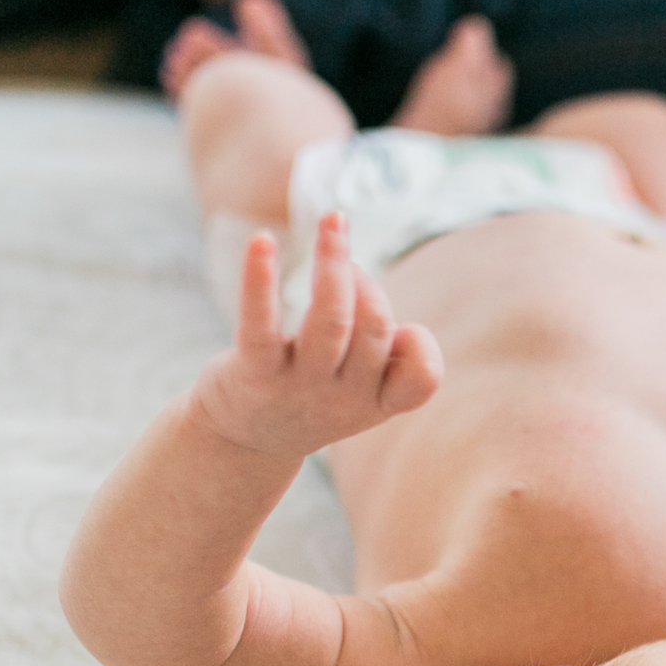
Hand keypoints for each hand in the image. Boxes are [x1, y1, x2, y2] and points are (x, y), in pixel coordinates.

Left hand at [191, 214, 443, 457]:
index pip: (423, 378)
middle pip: (374, 328)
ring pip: (331, 320)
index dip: (421, 343)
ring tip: (332, 223)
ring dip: (335, 261)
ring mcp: (298, 388)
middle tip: (347, 264)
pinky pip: (261, 325)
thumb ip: (378, 343)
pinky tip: (260, 240)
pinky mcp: (253, 375)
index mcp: (377, 403)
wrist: (242, 442)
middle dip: (367, 282)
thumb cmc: (310, 397)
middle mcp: (343, 400)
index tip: (400, 329)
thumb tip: (352, 274)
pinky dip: (260, 279)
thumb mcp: (358, 386)